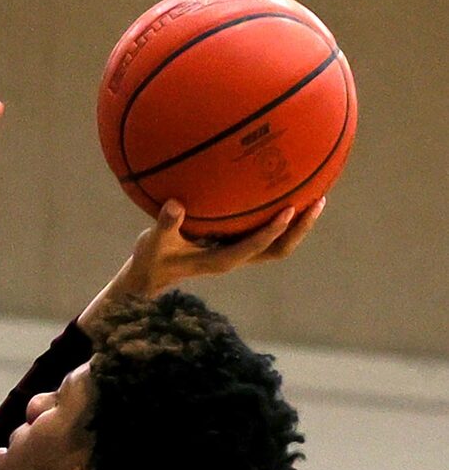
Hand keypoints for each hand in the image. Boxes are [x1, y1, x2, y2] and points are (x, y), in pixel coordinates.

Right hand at [81, 196, 323, 334]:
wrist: (152, 274)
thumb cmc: (153, 257)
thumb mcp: (154, 242)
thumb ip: (165, 225)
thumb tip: (175, 204)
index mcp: (221, 260)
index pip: (255, 246)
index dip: (273, 230)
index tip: (289, 210)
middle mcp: (236, 258)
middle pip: (279, 249)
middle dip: (300, 229)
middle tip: (318, 201)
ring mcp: (238, 253)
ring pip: (277, 244)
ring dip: (297, 226)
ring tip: (315, 197)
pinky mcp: (235, 246)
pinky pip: (265, 234)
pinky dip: (279, 219)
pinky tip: (284, 195)